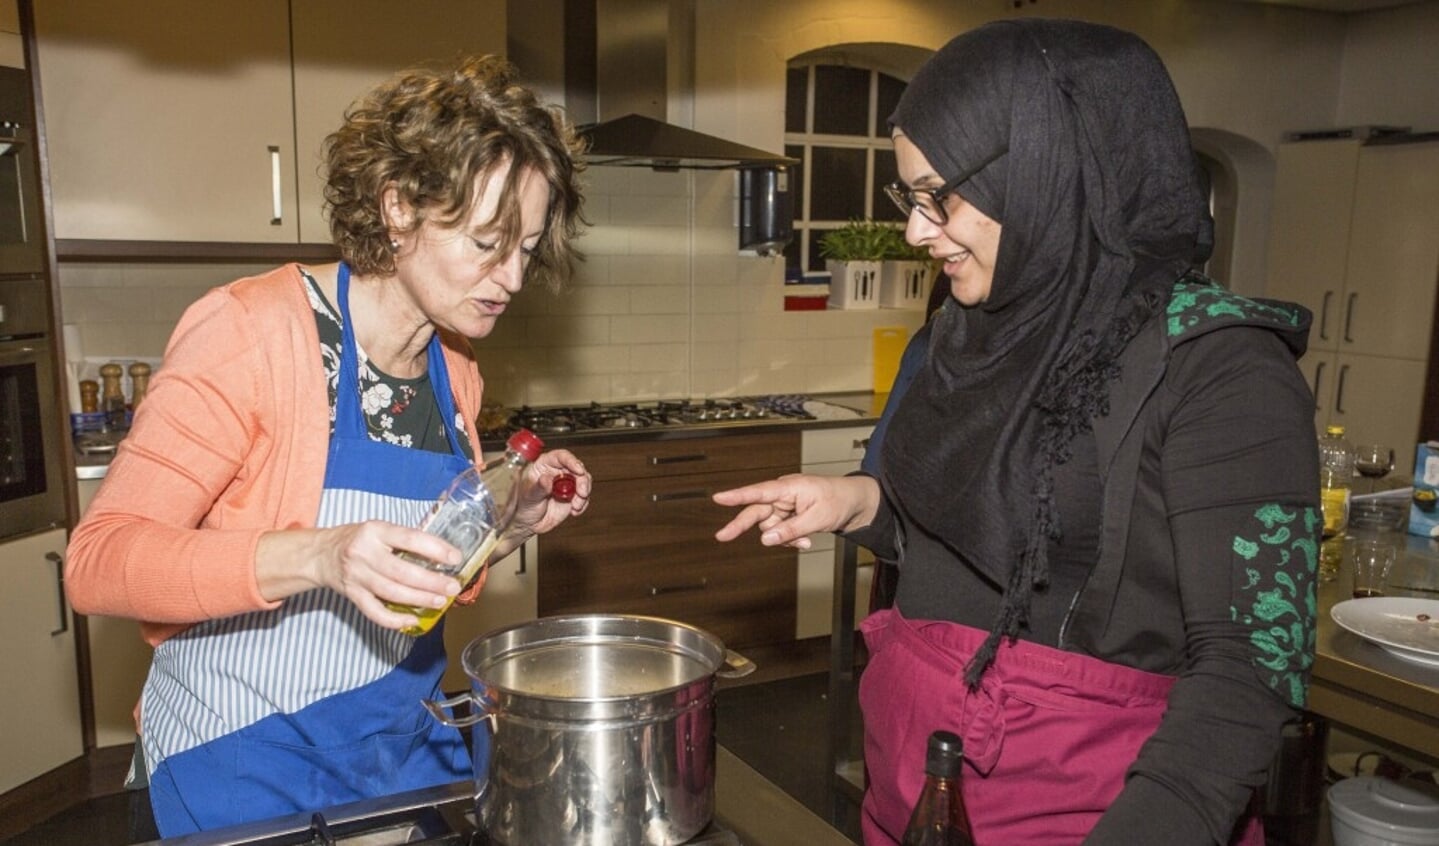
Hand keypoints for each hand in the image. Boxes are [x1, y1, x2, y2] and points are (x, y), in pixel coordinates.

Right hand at [256, 520, 466, 630]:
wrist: (321, 554)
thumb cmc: (358, 540)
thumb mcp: (380, 530)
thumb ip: (405, 540)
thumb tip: (442, 555)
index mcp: (375, 531)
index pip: (410, 539)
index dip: (435, 549)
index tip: (455, 558)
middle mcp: (364, 553)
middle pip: (402, 571)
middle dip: (431, 582)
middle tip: (452, 587)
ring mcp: (356, 576)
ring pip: (392, 592)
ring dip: (419, 599)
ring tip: (439, 601)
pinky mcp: (352, 595)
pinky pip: (374, 612)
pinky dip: (394, 619)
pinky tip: (412, 619)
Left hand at [509, 448, 590, 537]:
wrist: (528, 523)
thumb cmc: (523, 506)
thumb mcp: (529, 497)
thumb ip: (539, 488)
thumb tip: (547, 478)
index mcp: (544, 465)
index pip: (561, 457)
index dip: (572, 461)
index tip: (579, 470)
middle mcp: (558, 472)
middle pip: (577, 468)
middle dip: (583, 480)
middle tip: (582, 493)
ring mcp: (566, 484)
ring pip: (584, 481)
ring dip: (584, 494)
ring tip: (576, 506)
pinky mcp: (573, 496)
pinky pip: (584, 497)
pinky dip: (583, 504)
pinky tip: (575, 511)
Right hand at [712, 473, 879, 549]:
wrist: (856, 502)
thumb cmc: (839, 500)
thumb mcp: (818, 518)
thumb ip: (791, 529)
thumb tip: (766, 539)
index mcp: (789, 487)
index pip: (759, 492)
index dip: (737, 495)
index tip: (719, 497)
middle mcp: (783, 495)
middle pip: (756, 511)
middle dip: (741, 525)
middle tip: (722, 536)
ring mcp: (785, 506)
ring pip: (770, 527)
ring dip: (784, 538)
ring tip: (805, 540)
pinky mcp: (789, 515)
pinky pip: (780, 532)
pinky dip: (790, 539)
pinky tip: (805, 541)